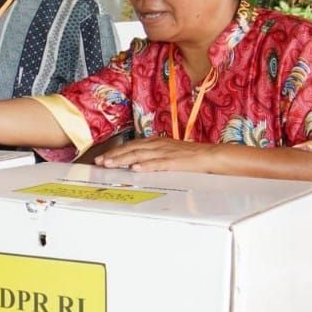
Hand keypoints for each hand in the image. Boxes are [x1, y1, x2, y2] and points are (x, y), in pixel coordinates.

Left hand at [94, 136, 219, 172]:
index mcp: (156, 142)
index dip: (116, 151)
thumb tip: (135, 162)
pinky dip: (146, 165)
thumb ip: (152, 155)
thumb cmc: (190, 156)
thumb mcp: (167, 152)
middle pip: (131, 149)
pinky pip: (158, 163)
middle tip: (99, 162)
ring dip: (123, 159)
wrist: (211, 155)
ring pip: (140, 155)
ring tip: (110, 164)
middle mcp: (158, 145)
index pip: (131, 145)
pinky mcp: (175, 161)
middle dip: (114, 155)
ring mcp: (166, 152)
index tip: (101, 157)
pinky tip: (135, 168)